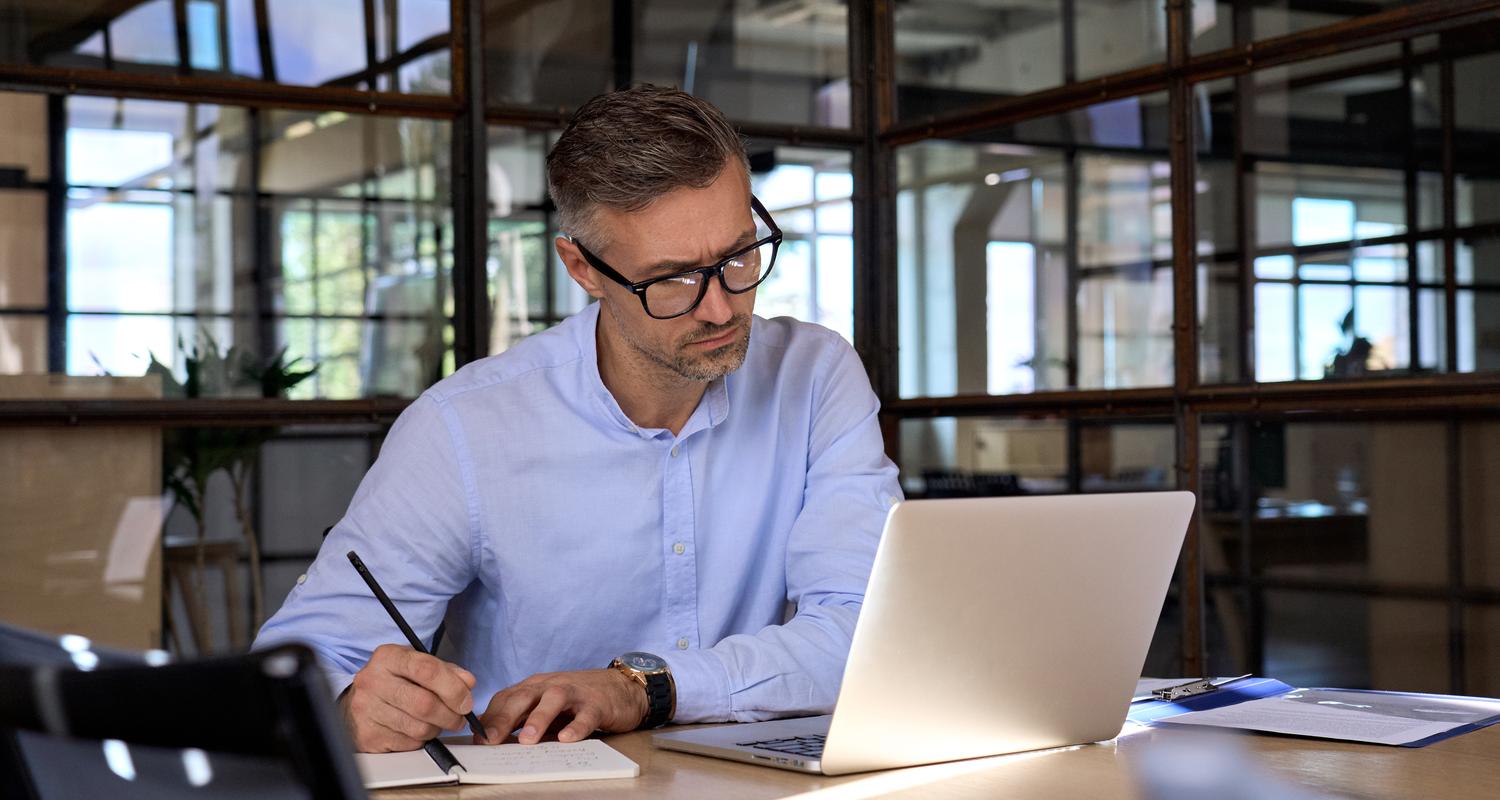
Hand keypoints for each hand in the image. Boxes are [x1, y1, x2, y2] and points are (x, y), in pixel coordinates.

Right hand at [341, 644, 496, 751]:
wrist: (358, 702)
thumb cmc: (393, 682)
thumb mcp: (417, 666)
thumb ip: (446, 671)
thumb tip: (468, 683)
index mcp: (388, 657)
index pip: (427, 670)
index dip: (453, 688)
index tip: (466, 700)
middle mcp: (373, 681)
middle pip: (425, 704)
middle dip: (450, 714)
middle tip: (459, 717)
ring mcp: (367, 709)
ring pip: (419, 727)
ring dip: (437, 728)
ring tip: (436, 721)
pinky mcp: (368, 735)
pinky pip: (408, 743)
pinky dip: (420, 740)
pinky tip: (415, 729)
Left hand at [478, 668, 647, 744]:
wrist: (621, 687)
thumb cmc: (578, 700)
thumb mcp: (547, 707)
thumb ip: (524, 720)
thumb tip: (495, 742)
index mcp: (535, 687)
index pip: (506, 698)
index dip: (490, 718)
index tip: (478, 740)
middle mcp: (551, 686)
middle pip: (523, 697)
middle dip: (504, 718)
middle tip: (491, 741)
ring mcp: (575, 693)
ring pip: (553, 700)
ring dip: (538, 719)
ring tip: (527, 740)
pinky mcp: (597, 704)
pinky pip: (585, 715)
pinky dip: (576, 727)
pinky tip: (567, 739)